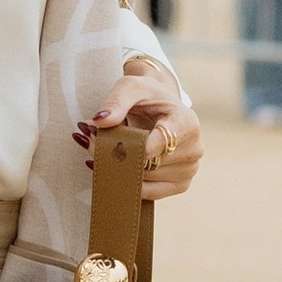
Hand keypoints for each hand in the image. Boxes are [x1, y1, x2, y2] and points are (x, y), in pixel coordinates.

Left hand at [75, 55, 203, 199]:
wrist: (162, 106)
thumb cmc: (147, 95)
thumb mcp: (130, 88)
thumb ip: (116, 102)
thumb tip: (100, 122)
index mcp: (186, 122)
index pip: (153, 147)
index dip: (122, 146)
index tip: (94, 137)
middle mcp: (194, 148)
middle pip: (147, 165)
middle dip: (113, 156)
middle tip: (88, 143)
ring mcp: (189, 170)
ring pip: (144, 180)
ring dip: (117, 170)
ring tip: (98, 153)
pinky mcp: (180, 184)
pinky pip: (149, 193)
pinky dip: (128, 183)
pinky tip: (111, 169)